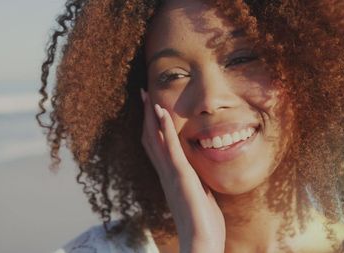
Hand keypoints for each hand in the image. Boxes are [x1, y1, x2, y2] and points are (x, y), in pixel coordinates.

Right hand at [140, 89, 225, 252]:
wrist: (200, 242)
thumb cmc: (202, 224)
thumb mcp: (198, 196)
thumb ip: (193, 182)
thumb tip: (196, 175)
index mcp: (170, 177)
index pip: (155, 147)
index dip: (150, 127)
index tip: (150, 108)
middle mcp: (165, 173)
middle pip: (149, 138)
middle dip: (146, 116)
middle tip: (142, 94)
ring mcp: (171, 174)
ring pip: (155, 138)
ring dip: (151, 116)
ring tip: (147, 96)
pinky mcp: (180, 175)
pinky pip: (170, 147)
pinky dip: (165, 127)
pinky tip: (162, 111)